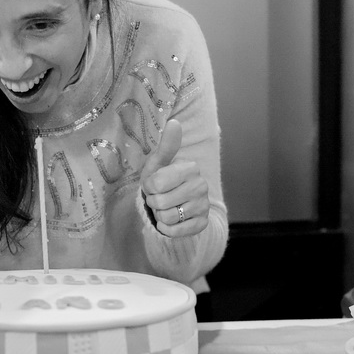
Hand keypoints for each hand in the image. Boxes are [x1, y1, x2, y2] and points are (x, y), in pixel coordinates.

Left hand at [140, 119, 209, 236]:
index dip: (149, 187)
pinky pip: (175, 232)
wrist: (171, 205)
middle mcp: (201, 186)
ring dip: (160, 215)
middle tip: (159, 198)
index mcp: (191, 168)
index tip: (154, 185)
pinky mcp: (202, 224)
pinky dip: (166, 229)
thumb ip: (166, 145)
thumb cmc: (161, 181)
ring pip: (167, 218)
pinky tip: (170, 221)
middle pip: (160, 202)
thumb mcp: (158, 163)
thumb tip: (174, 122)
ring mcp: (204, 206)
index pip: (156, 184)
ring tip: (165, 208)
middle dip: (154, 202)